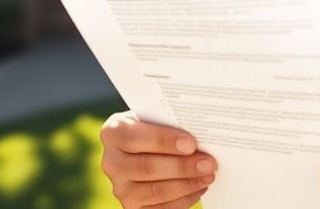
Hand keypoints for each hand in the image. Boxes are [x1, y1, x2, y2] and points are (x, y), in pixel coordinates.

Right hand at [99, 110, 216, 208]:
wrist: (142, 150)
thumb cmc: (154, 129)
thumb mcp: (154, 119)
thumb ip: (168, 123)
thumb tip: (200, 133)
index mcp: (113, 132)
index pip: (134, 137)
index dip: (163, 141)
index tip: (191, 144)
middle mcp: (111, 162)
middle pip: (147, 167)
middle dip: (182, 166)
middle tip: (208, 163)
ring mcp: (120, 188)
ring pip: (156, 191)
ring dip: (187, 184)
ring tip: (208, 175)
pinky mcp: (132, 207)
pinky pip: (160, 208)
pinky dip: (184, 199)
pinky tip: (199, 187)